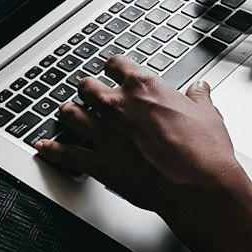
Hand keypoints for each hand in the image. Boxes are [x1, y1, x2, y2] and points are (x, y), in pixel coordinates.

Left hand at [33, 56, 251, 242]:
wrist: (198, 186)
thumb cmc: (205, 152)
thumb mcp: (207, 115)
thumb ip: (198, 98)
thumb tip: (200, 89)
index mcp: (144, 88)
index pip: (115, 65)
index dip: (112, 67)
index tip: (111, 70)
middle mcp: (118, 107)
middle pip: (87, 87)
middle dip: (87, 89)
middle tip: (89, 93)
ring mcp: (105, 134)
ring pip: (71, 114)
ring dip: (68, 112)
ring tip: (67, 112)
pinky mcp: (99, 162)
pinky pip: (67, 154)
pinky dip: (52, 151)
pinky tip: (44, 148)